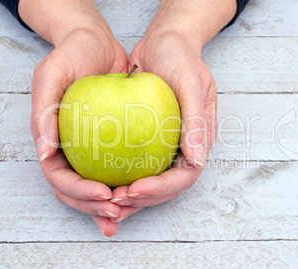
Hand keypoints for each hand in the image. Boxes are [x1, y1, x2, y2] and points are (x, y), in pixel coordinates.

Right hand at [30, 25, 127, 236]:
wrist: (97, 45)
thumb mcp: (50, 74)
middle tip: (119, 210)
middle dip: (95, 207)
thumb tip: (43, 154)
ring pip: (98, 187)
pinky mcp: (113, 143)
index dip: (78, 192)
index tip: (104, 194)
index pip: (58, 178)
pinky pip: (120, 169)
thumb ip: (42, 112)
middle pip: (77, 191)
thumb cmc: (71, 56)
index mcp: (51, 141)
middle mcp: (71, 150)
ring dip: (112, 205)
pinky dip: (129, 185)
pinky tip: (144, 193)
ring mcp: (91, 149)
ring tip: (130, 212)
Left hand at [108, 30, 217, 221]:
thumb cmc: (182, 58)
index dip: (161, 188)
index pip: (185, 175)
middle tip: (114, 201)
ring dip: (129, 196)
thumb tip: (198, 160)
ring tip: (104, 200)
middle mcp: (183, 147)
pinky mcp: (146, 138)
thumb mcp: (193, 83)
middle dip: (142, 199)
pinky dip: (119, 175)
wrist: (165, 42)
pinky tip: (98, 180)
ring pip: (149, 180)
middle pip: (166, 187)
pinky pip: (134, 163)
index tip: (134, 189)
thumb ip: (197, 122)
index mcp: (199, 139)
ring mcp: (164, 145)